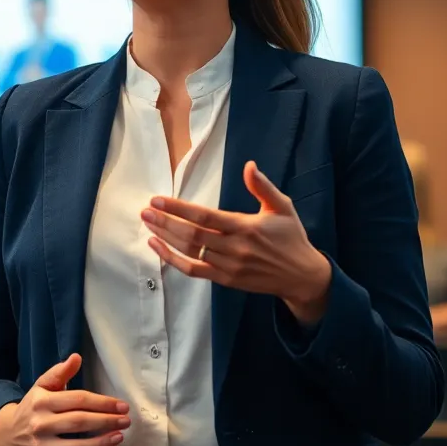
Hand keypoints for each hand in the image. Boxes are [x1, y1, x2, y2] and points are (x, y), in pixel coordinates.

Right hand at [0, 353, 130, 445]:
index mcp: (41, 401)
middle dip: (106, 421)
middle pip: (80, 423)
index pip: (78, 400)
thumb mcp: (42, 385)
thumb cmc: (32, 406)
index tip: (121, 405)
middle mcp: (40, 424)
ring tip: (119, 437)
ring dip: (101, 443)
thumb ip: (60, 372)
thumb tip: (77, 357)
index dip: (102, 403)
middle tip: (125, 421)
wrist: (7, 434)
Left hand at [141, 161, 331, 323]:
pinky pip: (193, 271)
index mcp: (246, 227)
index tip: (158, 200)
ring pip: (189, 252)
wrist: (301, 276)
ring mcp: (228, 266)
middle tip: (145, 211)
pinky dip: (173, 260)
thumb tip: (249, 165)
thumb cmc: (291, 238)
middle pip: (191, 235)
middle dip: (165, 222)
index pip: (205, 216)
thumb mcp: (282, 207)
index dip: (178, 208)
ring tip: (148, 224)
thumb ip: (263, 186)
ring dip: (165, 238)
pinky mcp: (225, 280)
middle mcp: (234, 248)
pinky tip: (158, 248)